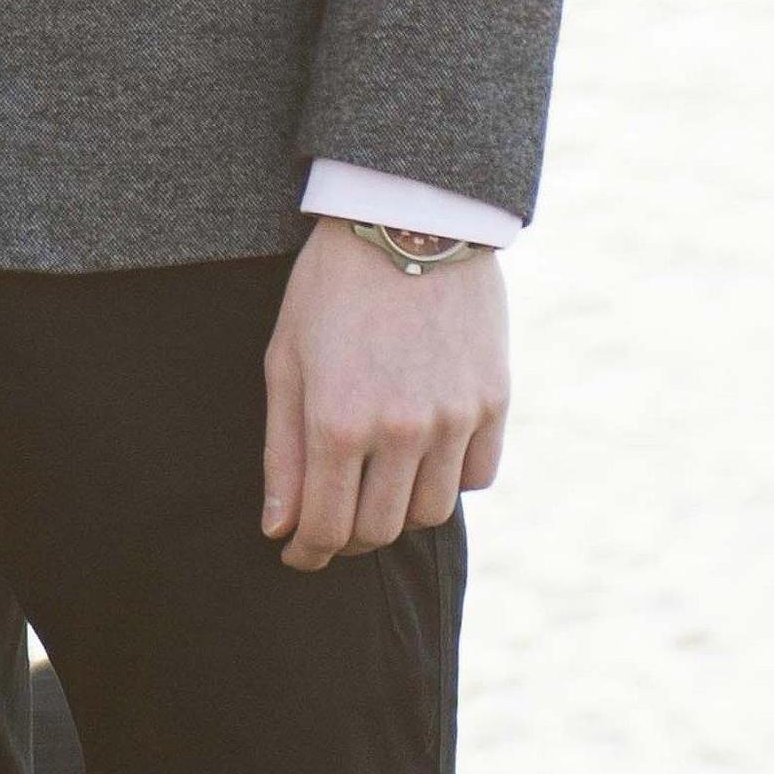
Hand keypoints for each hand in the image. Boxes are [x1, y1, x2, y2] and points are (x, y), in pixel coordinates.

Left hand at [260, 216, 507, 571]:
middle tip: (332, 522)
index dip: (307, 553)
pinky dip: (449, 480)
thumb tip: (279, 529)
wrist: (408, 220)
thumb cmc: (331, 287)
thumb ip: (282, 451)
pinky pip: (477, 477)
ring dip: (400, 511)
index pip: (327, 528)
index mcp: (339, 420)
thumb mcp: (286, 359)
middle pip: (380, 530)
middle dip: (348, 538)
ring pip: (431, 513)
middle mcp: (401, 430)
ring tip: (376, 484)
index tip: (296, 553)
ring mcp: (454, 418)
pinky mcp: (494, 402)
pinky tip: (423, 456)